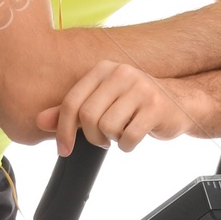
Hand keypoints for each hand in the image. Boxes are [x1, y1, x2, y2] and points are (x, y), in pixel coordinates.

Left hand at [37, 61, 207, 153]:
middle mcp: (120, 73)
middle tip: (102, 139)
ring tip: (122, 133)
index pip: (71, 102)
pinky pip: (129, 137)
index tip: (64, 150)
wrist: (181, 102)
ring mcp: (140, 88)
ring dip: (113, 140)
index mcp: (103, 69)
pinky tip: (135, 136)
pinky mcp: (155, 107)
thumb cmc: (137, 104)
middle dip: (91, 137)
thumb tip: (39, 121)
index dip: (62, 130)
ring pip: (108, 128)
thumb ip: (71, 112)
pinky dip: (128, 145)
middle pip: (88, 117)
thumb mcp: (101, 103)